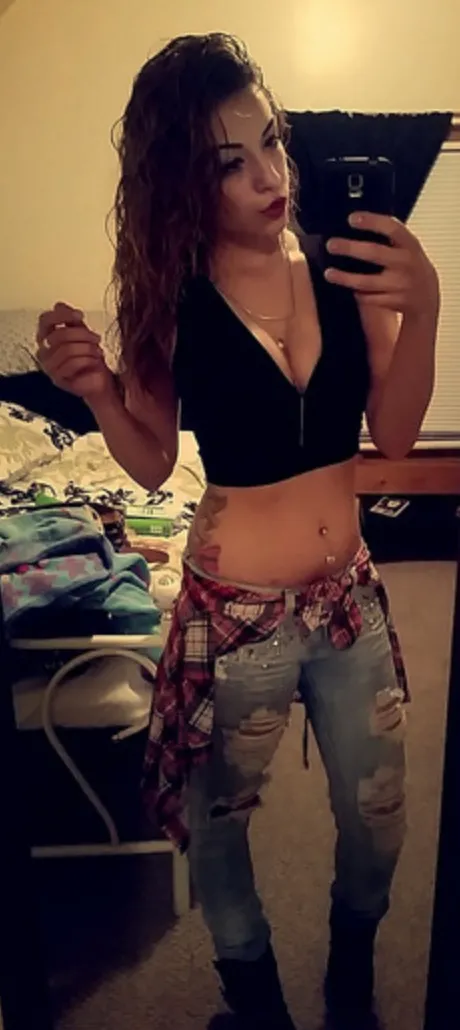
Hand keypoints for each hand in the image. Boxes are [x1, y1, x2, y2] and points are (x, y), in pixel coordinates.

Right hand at [36, 302, 113, 400]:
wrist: (101, 380)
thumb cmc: (90, 357)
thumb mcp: (83, 333)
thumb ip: (71, 320)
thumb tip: (58, 305)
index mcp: (47, 338)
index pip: (45, 320)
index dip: (62, 315)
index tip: (80, 315)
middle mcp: (44, 352)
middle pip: (58, 334)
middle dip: (82, 334)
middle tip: (96, 338)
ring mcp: (49, 367)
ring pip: (66, 349)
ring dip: (87, 348)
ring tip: (98, 352)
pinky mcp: (58, 380)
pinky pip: (71, 364)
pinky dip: (87, 360)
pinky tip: (95, 362)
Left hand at [324, 212, 439, 318]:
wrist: (426, 295)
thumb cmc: (410, 265)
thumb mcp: (406, 247)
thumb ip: (388, 238)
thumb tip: (355, 225)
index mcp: (409, 244)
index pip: (391, 228)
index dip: (371, 221)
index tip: (352, 219)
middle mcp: (405, 263)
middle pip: (374, 253)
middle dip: (350, 248)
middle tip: (332, 245)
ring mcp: (399, 284)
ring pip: (366, 282)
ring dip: (345, 278)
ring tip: (329, 273)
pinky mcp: (393, 301)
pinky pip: (368, 298)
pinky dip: (357, 293)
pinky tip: (349, 288)